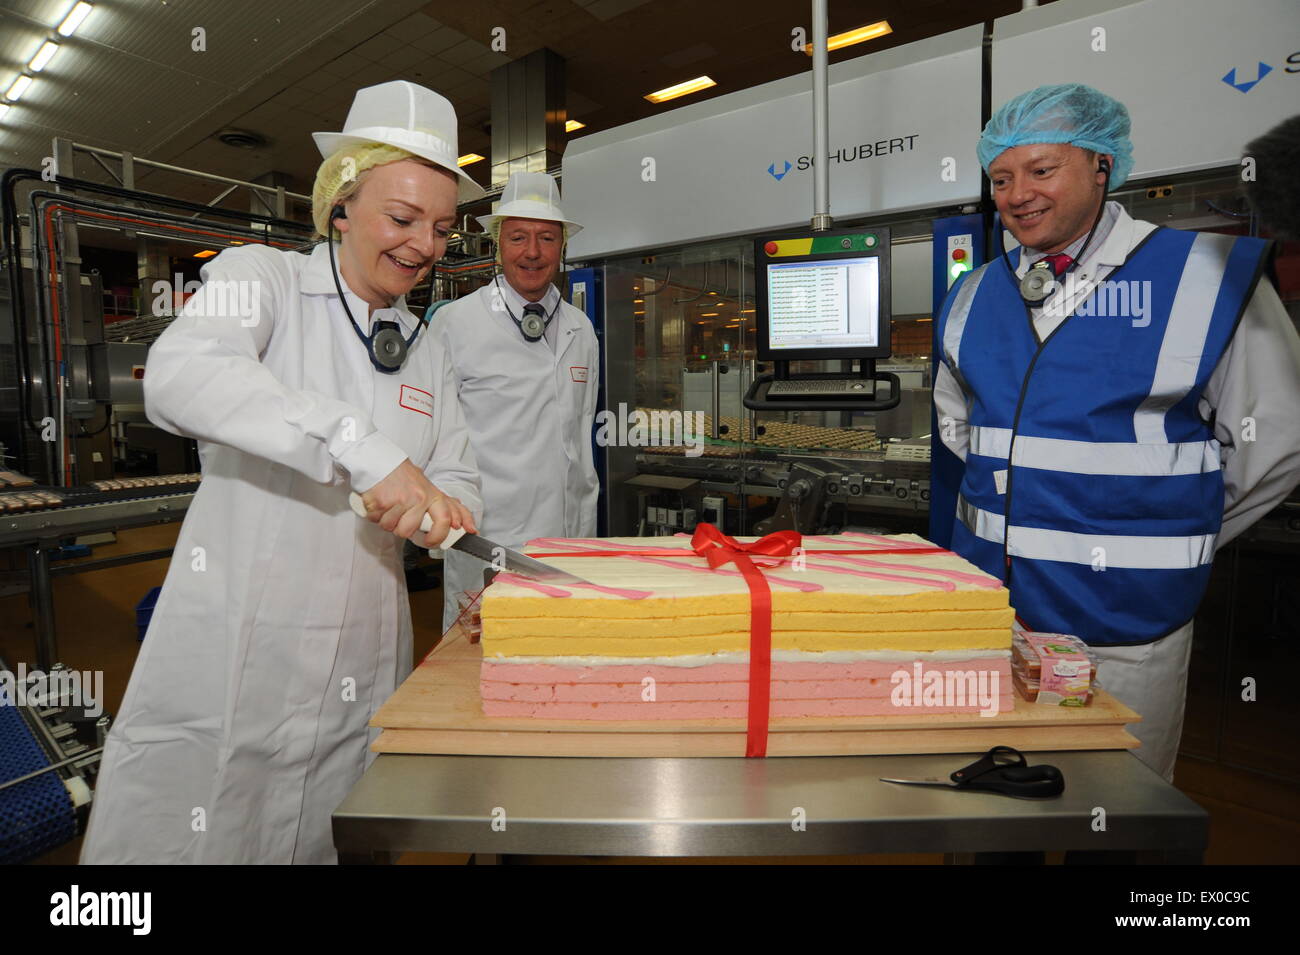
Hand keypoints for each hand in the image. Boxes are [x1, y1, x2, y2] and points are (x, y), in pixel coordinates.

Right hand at [358, 459, 477, 546]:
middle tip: (401, 520)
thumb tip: (464, 525)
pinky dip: (375, 515)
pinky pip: (378, 520)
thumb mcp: (428, 488)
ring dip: (388, 521)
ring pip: (393, 528)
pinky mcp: (382, 502)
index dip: (440, 535)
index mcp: (433, 495)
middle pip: (410, 530)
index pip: (445, 518)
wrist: (381, 461)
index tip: (432, 542)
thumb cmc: (404, 477)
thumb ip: (445, 506)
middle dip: (403, 530)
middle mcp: (419, 497)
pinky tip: (379, 502)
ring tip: (389, 505)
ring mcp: (401, 500)